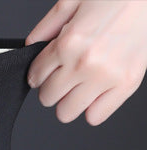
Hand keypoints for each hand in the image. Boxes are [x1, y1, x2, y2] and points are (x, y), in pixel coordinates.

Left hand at [24, 0, 146, 124]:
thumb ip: (48, 25)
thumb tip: (30, 46)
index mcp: (70, 42)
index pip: (35, 76)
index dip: (38, 73)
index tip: (47, 70)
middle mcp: (85, 63)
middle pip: (47, 98)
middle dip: (52, 86)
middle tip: (66, 74)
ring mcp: (106, 76)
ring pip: (66, 112)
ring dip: (69, 100)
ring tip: (81, 83)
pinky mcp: (126, 84)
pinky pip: (95, 117)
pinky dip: (92, 108)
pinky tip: (96, 91)